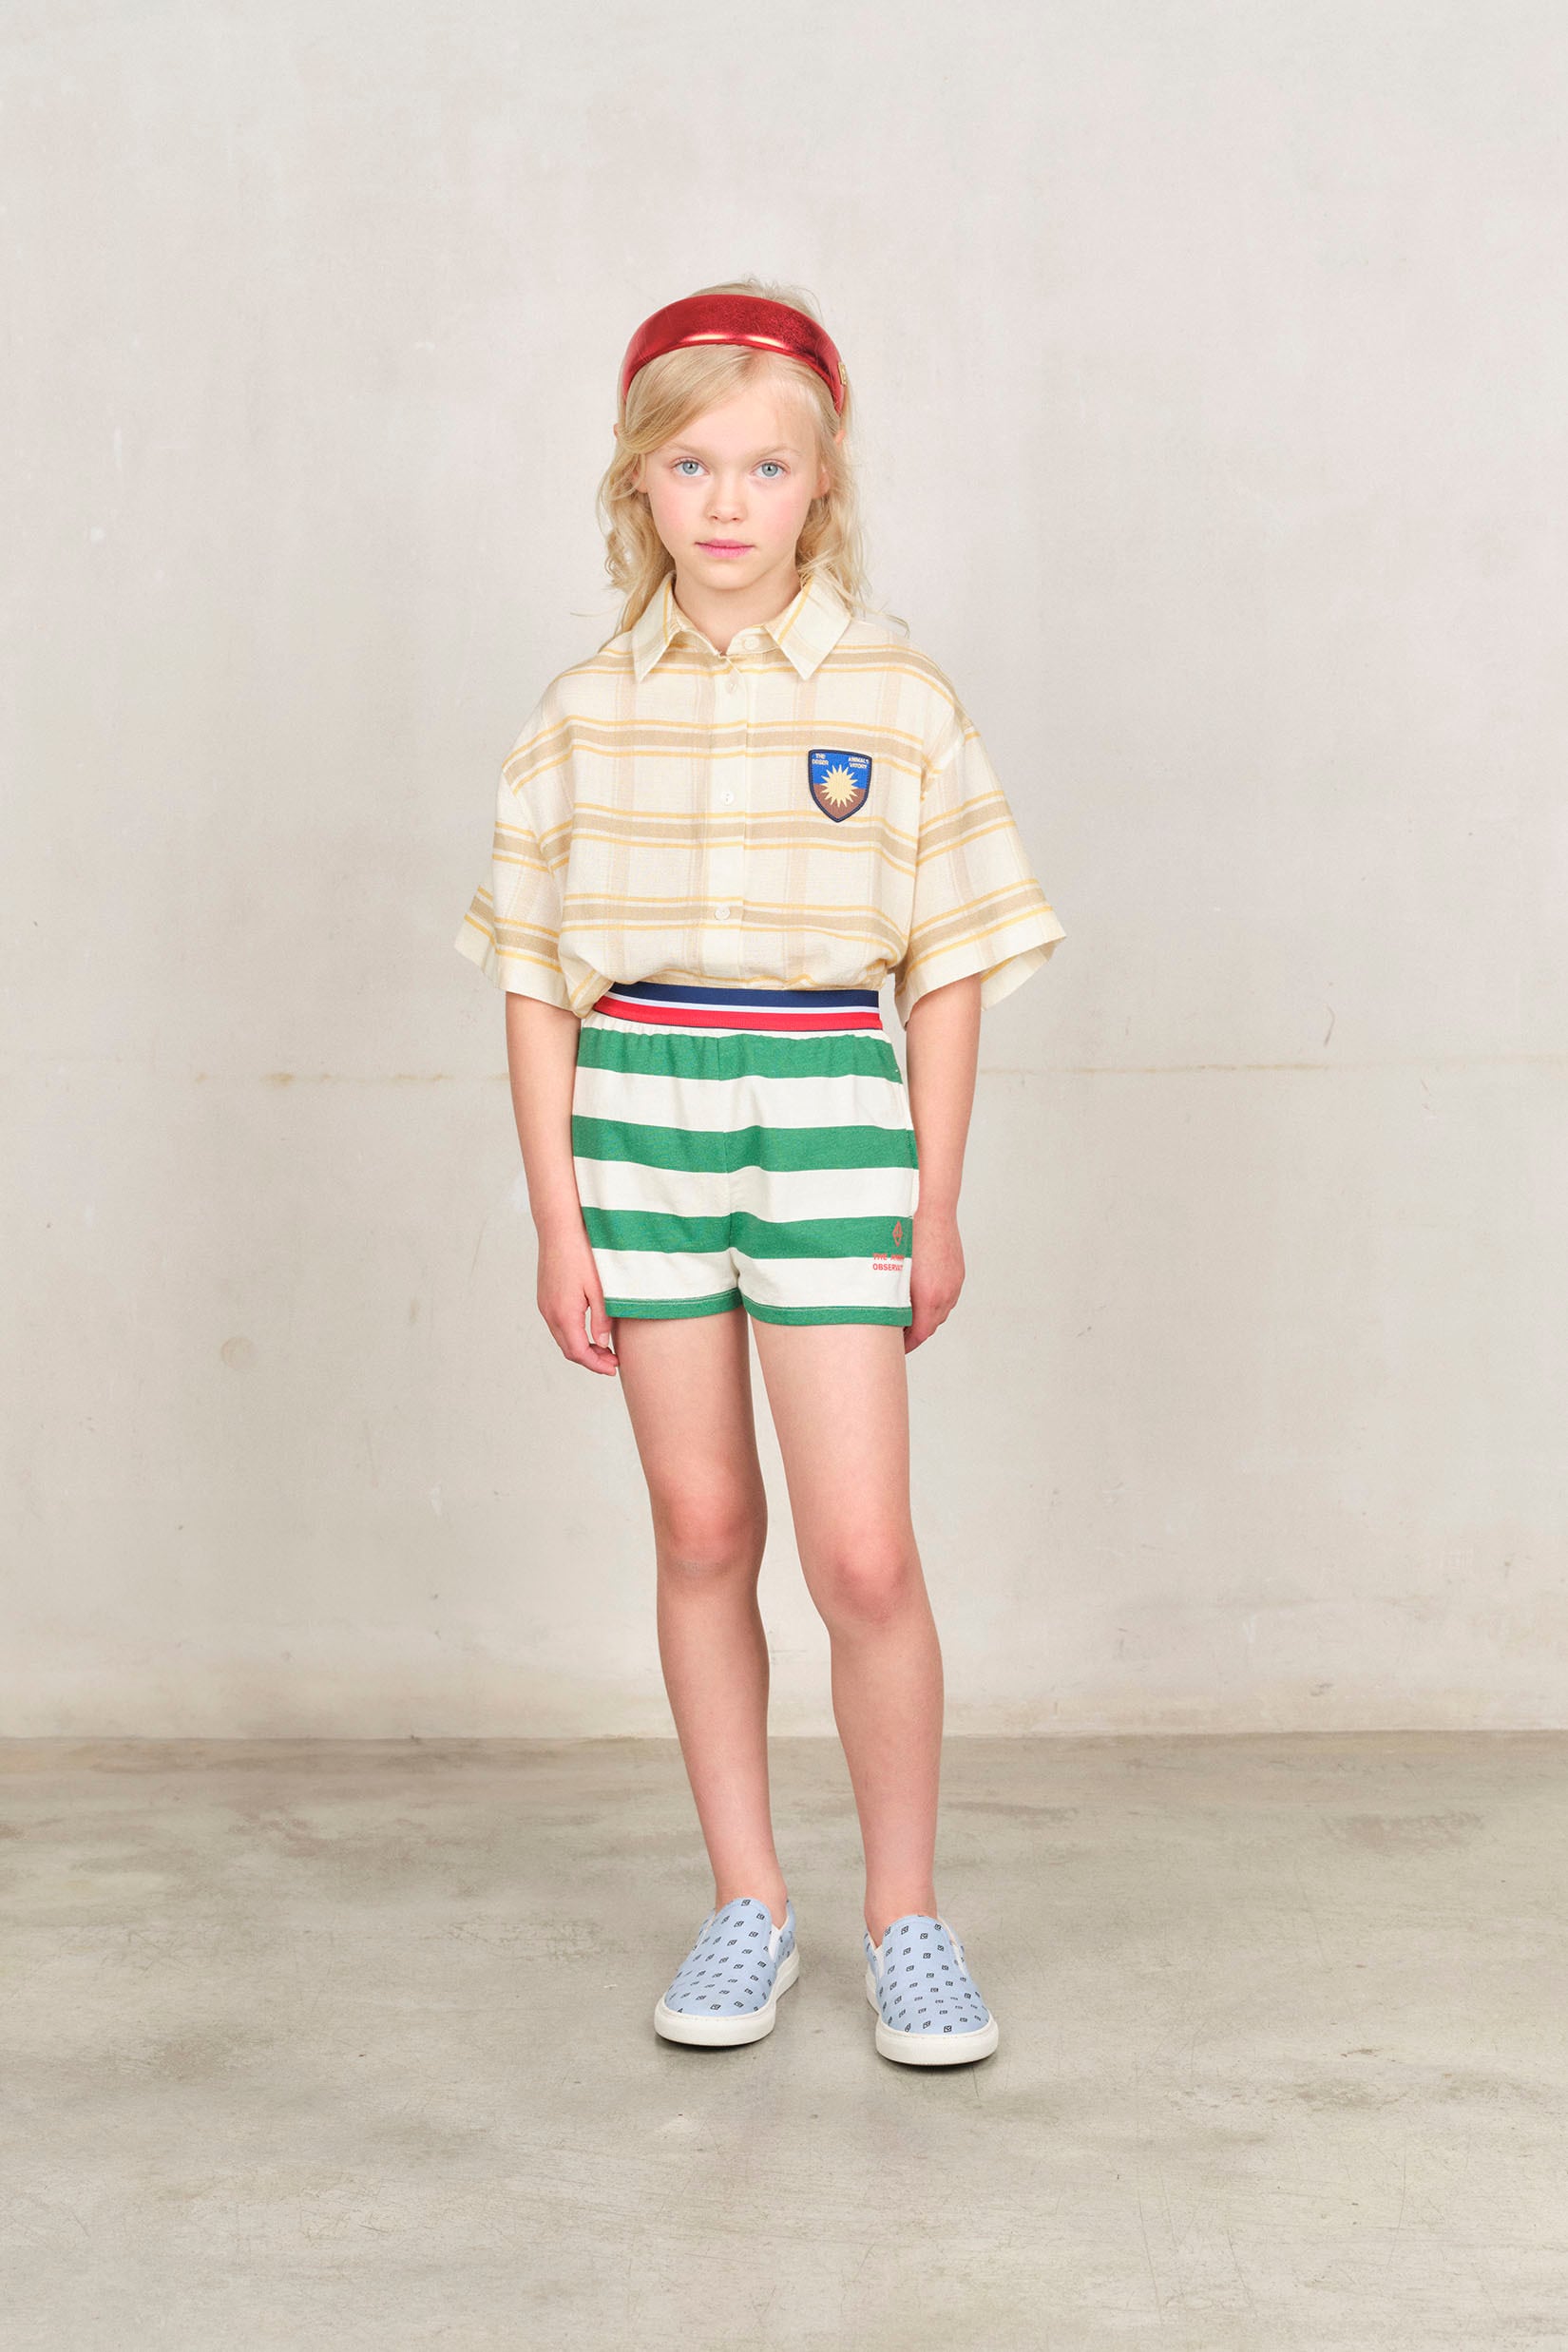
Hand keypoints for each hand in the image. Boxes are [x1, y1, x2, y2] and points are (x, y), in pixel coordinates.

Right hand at [536, 1221, 618, 1375]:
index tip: (613, 1368)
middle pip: (568, 1349)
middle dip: (590, 1359)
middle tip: (612, 1361)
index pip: (578, 1352)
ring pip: (562, 1338)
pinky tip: (587, 1329)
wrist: (559, 1229)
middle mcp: (550, 1313)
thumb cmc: (581, 1254)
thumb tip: (602, 1344)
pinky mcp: (544, 1297)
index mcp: (564, 1314)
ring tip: (603, 1347)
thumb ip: (601, 1319)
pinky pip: (557, 1325)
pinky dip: (573, 1334)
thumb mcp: (600, 1289)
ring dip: (581, 1347)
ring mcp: (544, 1305)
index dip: (596, 1365)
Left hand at [905, 1207, 962, 1350]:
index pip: (920, 1335)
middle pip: (932, 1325)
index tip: (894, 1347)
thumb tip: (881, 1316)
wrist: (930, 1206)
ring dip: (925, 1315)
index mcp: (930, 1298)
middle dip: (914, 1331)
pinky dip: (934, 1299)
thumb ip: (892, 1300)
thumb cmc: (906, 1235)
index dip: (906, 1344)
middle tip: (896, 1331)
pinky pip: (947, 1294)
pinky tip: (920, 1290)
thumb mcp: (892, 1273)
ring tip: (906, 1310)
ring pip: (941, 1310)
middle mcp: (947, 1293)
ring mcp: (955, 1282)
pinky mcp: (957, 1271)